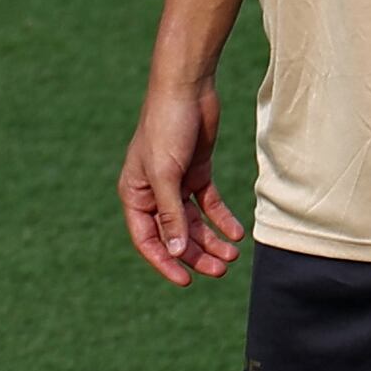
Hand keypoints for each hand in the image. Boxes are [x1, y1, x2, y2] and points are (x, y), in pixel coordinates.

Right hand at [120, 86, 243, 283]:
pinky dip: (222, 219)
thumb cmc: (165, 128)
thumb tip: (176, 252)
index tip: (187, 281)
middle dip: (196, 254)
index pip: (148, 240)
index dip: (166, 261)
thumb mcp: (166, 175)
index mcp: (135, 195)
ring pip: (194, 223)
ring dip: (212, 240)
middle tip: (221, 270)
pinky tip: (236, 232)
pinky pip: (209, 204)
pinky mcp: (197, 172)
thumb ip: (171, 215)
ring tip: (233, 255)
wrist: (186, 89)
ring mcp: (176, 184)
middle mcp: (154, 194)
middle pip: (175, 235)